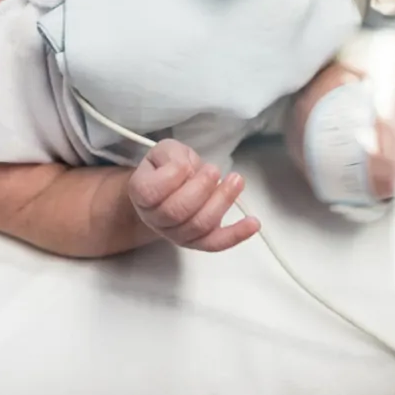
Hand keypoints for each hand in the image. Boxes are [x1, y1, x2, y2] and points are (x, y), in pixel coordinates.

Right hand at [126, 140, 258, 251]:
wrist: (169, 189)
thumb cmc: (166, 168)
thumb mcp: (164, 151)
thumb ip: (172, 156)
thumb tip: (190, 171)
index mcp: (141, 194)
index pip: (152, 191)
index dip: (173, 175)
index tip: (186, 164)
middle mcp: (155, 219)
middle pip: (177, 212)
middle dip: (201, 188)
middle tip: (214, 171)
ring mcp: (176, 234)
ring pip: (199, 226)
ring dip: (222, 201)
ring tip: (235, 181)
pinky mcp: (199, 242)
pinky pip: (215, 243)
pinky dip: (236, 234)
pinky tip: (253, 223)